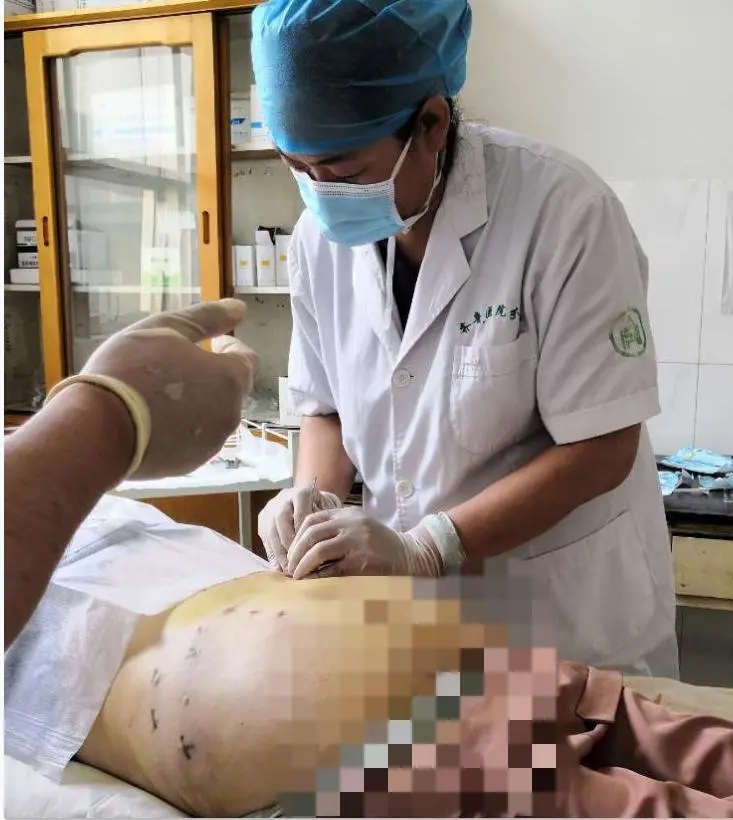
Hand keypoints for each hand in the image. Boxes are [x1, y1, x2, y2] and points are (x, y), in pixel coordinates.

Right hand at [80, 299, 258, 478]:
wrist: (97, 432)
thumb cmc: (131, 370)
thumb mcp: (166, 329)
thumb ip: (207, 318)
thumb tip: (239, 308)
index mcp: (229, 380)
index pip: (247, 360)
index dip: (231, 349)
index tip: (213, 344)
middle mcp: (229, 415)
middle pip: (229, 390)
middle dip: (210, 377)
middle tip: (174, 367)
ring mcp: (210, 445)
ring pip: (211, 416)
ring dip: (196, 403)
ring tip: (158, 394)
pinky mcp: (189, 466)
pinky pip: (192, 440)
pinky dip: (181, 428)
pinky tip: (152, 421)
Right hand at [259, 486, 341, 571]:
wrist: (311, 499)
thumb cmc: (324, 509)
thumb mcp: (330, 511)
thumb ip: (326, 524)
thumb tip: (323, 547)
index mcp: (302, 493)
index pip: (301, 514)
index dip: (304, 535)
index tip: (310, 554)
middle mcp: (283, 498)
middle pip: (281, 520)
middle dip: (288, 545)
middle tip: (296, 564)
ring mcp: (271, 508)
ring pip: (270, 530)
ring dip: (278, 552)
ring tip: (288, 570)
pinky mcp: (263, 520)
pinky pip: (265, 538)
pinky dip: (272, 554)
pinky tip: (280, 568)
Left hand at [287, 507, 442, 579]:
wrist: (410, 556)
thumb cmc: (380, 546)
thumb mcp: (358, 529)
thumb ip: (335, 531)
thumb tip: (302, 548)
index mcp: (349, 514)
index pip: (312, 519)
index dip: (297, 537)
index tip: (291, 552)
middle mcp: (352, 524)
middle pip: (311, 533)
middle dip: (295, 552)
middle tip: (289, 567)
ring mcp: (358, 541)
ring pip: (318, 550)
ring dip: (303, 565)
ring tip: (297, 576)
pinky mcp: (363, 561)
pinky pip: (332, 570)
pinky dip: (318, 577)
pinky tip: (313, 583)